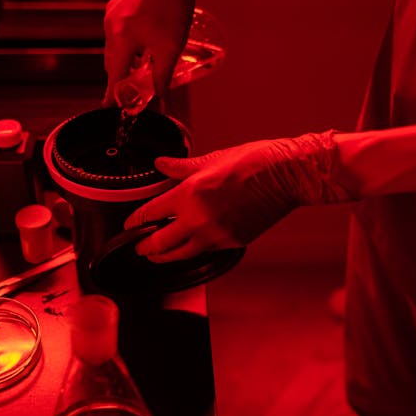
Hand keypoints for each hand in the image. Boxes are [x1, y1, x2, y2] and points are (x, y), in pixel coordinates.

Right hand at [103, 0, 215, 104]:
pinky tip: (144, 43)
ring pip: (115, 46)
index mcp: (121, 39)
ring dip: (126, 59)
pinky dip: (127, 43)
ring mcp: (113, 12)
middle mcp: (111, 26)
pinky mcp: (119, 3)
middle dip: (122, 77)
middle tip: (134, 89)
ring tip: (144, 66)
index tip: (109, 107)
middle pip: (113, 62)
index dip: (113, 94)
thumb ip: (163, 76)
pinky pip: (118, 31)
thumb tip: (162, 100)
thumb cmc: (173, 7)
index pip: (114, 76)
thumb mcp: (170, 48)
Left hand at [124, 132, 351, 261]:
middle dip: (145, 248)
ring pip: (181, 255)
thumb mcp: (211, 159)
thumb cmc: (252, 162)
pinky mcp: (233, 243)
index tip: (129, 224)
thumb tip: (160, 165)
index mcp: (188, 194)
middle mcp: (198, 220)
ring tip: (158, 255)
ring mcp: (216, 235)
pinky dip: (195, 250)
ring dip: (166, 257)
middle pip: (160, 245)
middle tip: (138, 248)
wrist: (286, 176)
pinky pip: (206, 251)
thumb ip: (180, 168)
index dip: (134, 221)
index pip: (150, 214)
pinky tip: (191, 246)